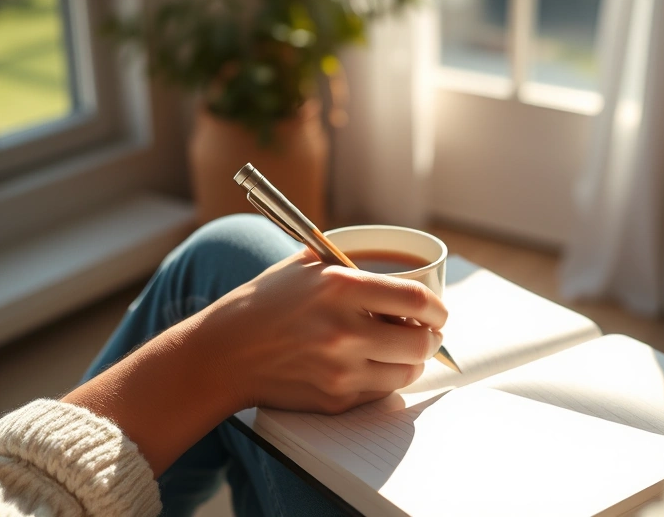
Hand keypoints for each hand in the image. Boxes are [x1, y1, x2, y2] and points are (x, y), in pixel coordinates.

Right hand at [62, 250, 446, 475]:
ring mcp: (340, 369)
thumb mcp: (305, 265)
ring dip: (412, 361)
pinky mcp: (335, 399)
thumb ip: (352, 264)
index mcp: (340, 287)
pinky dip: (384, 379)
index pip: (416, 299)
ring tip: (401, 350)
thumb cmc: (264, 304)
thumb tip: (402, 268)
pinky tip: (371, 366)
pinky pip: (381, 392)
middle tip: (427, 333)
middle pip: (420, 341)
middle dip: (431, 338)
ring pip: (407, 371)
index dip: (438, 308)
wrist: (223, 354)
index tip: (440, 311)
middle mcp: (345, 330)